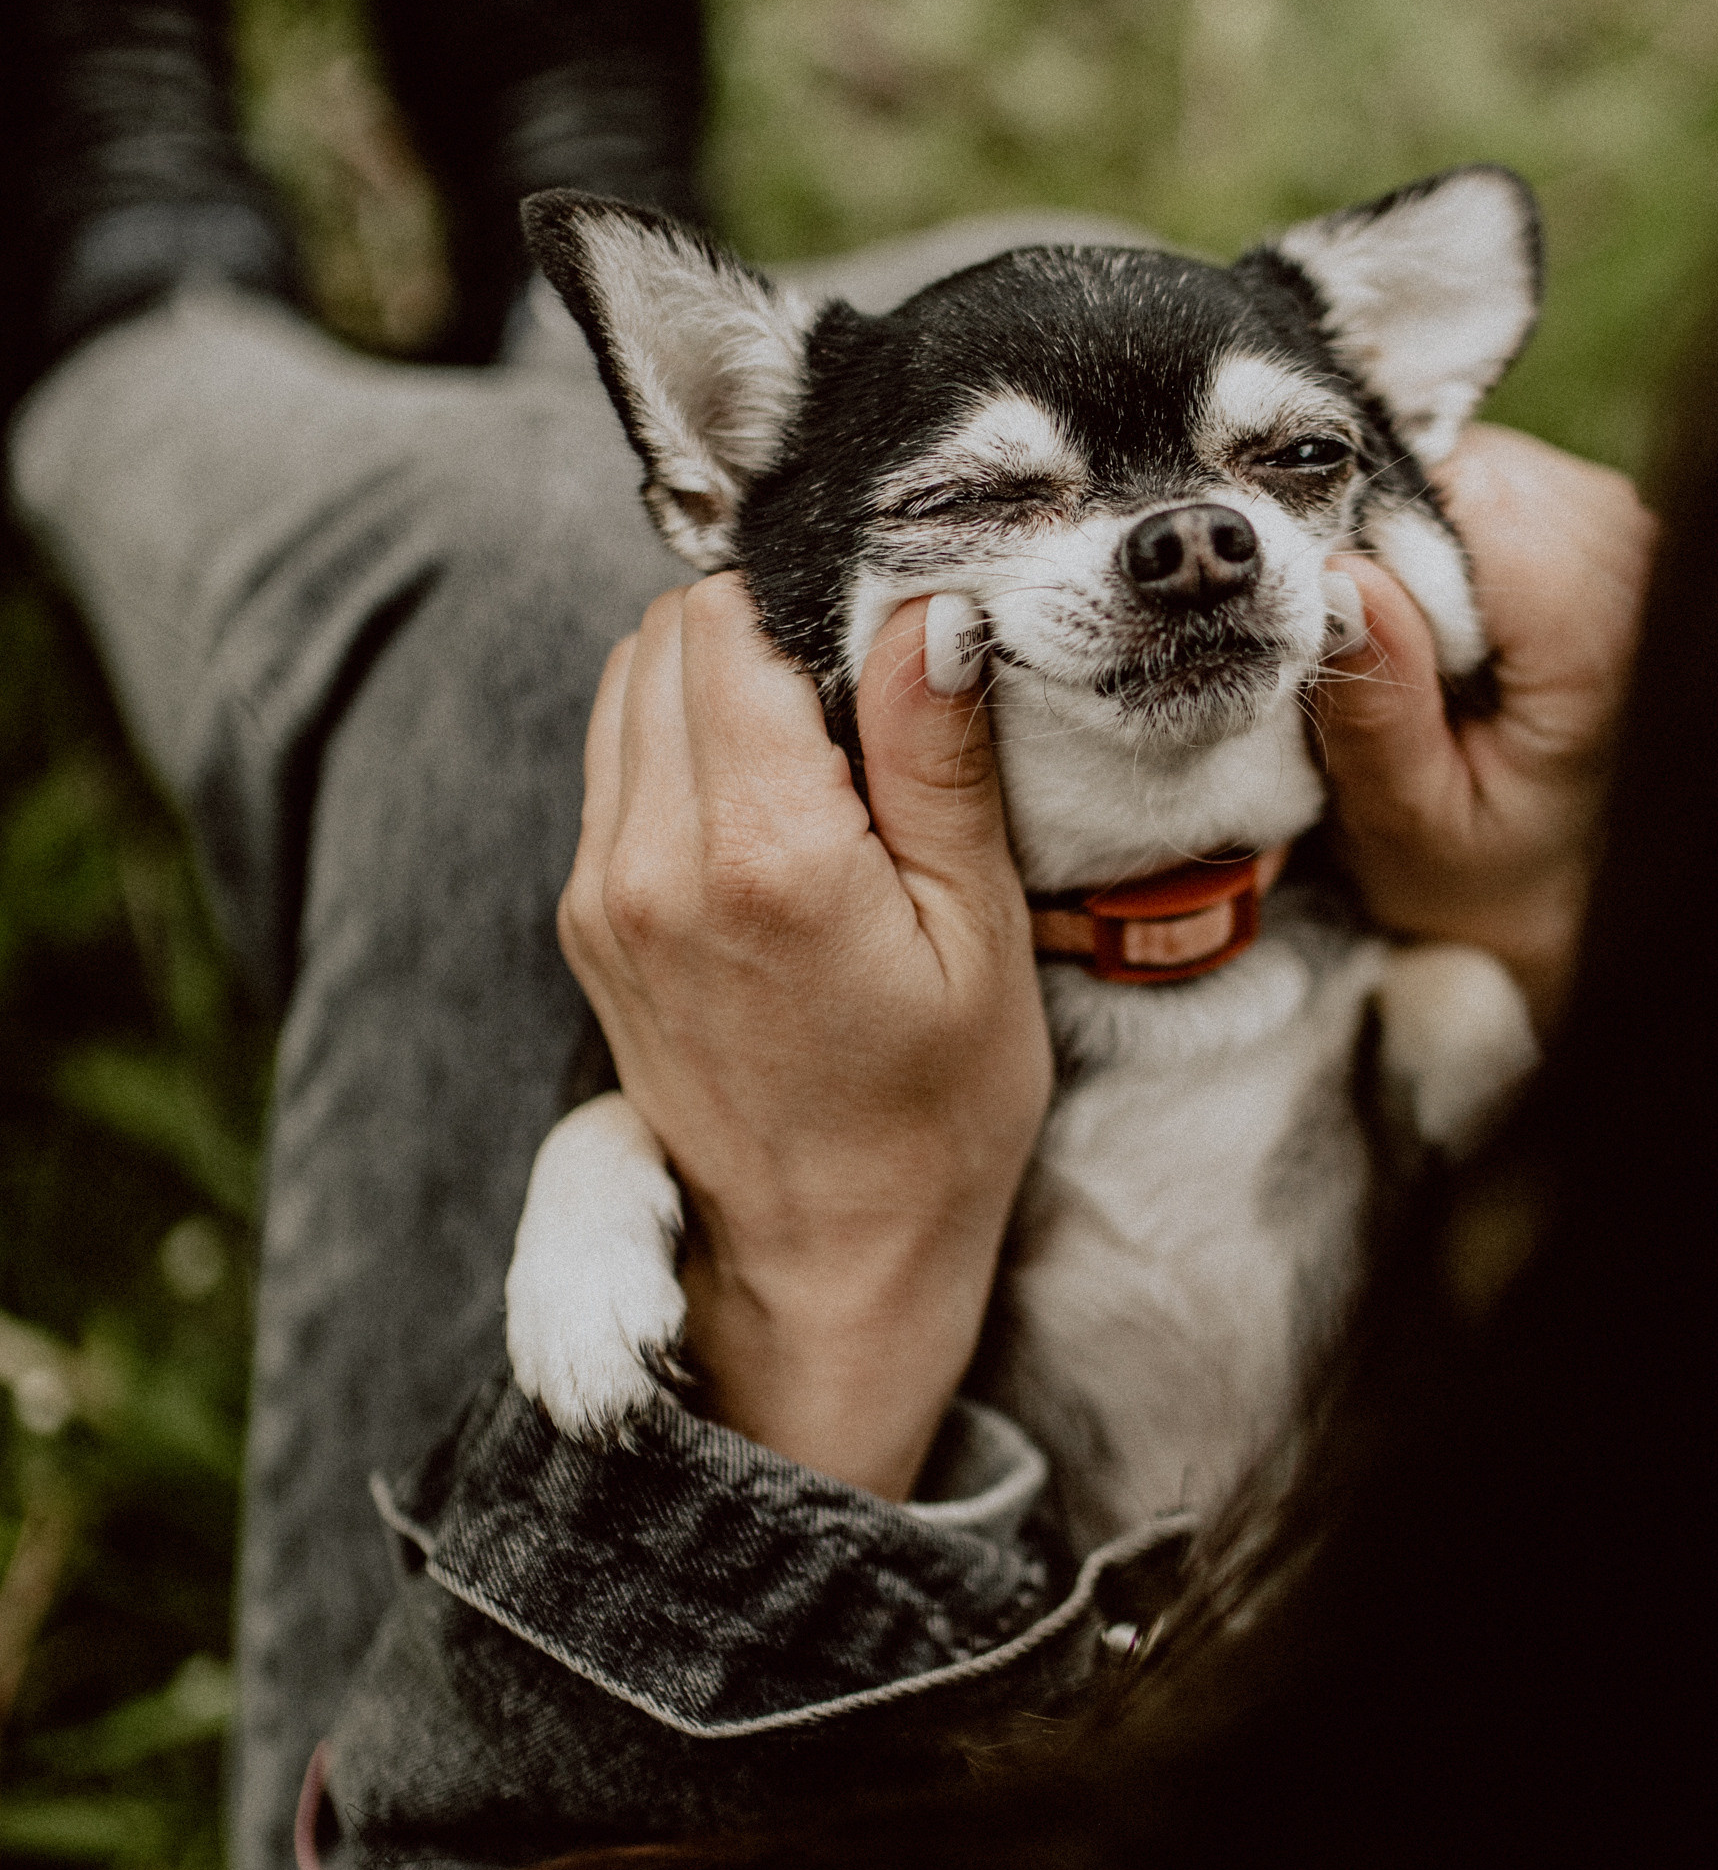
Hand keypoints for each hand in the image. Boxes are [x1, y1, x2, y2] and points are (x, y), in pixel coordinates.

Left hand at [558, 576, 1049, 1497]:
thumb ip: (938, 762)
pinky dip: (679, 748)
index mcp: (759, 853)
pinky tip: (767, 814)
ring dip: (712, 684)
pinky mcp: (584, 920)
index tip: (883, 652)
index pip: (727, 618)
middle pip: (665, 634)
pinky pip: (612, 766)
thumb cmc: (932, 1122)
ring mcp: (599, 892)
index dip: (810, 603)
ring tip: (817, 763)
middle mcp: (648, 860)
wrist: (820, 1267)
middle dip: (761, 633)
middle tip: (861, 706)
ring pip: (625, 687)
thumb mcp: (982, 936)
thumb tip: (925, 610)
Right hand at [1316, 424, 1653, 1030]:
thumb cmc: (1484, 870)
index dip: (1370, 544)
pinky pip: (1485, 474)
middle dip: (1389, 543)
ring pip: (1467, 462)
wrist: (1563, 884)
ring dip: (1410, 536)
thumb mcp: (1411, 825)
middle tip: (1368, 654)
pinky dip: (1439, 530)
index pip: (1464, 504)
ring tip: (1411, 648)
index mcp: (1601, 637)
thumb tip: (1345, 581)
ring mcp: (1623, 520)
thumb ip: (1380, 715)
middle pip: (1464, 471)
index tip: (1333, 632)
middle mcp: (1633, 553)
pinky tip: (1441, 619)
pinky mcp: (1596, 509)